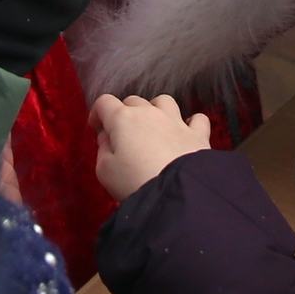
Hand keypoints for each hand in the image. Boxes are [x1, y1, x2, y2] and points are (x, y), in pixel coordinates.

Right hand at [90, 93, 211, 200]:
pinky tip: (186, 132)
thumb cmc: (134, 181)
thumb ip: (102, 149)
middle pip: (133, 101)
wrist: (175, 192)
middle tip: (122, 136)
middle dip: (124, 114)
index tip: (97, 127)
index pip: (105, 102)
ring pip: (164, 101)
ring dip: (155, 110)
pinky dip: (191, 123)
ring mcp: (176, 121)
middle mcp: (150, 113)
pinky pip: (197, 119)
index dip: (98, 113)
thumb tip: (107, 138)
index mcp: (123, 119)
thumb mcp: (105, 171)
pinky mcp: (197, 134)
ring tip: (152, 128)